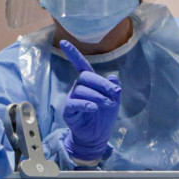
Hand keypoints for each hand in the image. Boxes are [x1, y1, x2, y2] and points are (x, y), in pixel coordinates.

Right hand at [59, 40, 120, 163]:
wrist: (96, 136)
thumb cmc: (103, 116)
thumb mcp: (114, 101)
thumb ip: (114, 89)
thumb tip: (114, 77)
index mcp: (88, 82)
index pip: (81, 65)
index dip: (73, 54)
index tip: (64, 42)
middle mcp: (78, 87)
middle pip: (86, 77)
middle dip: (102, 84)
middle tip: (114, 94)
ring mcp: (72, 98)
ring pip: (83, 90)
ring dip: (99, 96)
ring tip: (108, 105)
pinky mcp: (69, 110)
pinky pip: (76, 103)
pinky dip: (86, 104)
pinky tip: (93, 108)